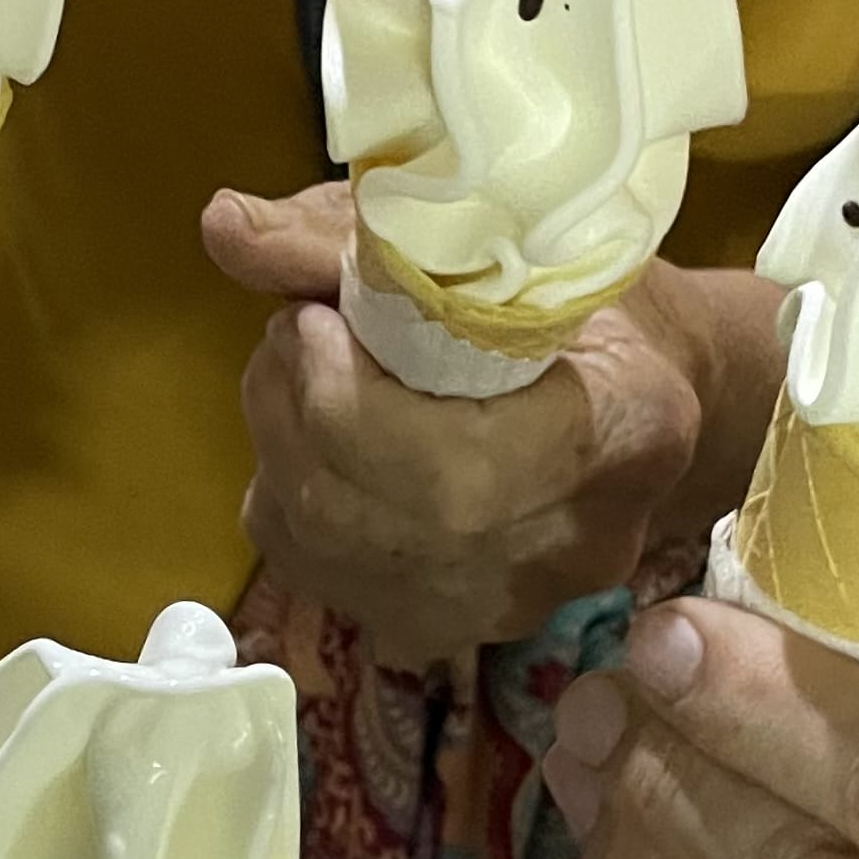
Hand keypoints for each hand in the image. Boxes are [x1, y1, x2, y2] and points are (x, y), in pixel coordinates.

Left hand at [204, 183, 763, 665]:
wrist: (633, 393)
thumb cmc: (573, 294)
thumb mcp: (486, 234)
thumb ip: (348, 234)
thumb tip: (225, 226)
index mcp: (627, 428)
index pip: (457, 473)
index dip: (348, 405)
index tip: (313, 319)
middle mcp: (578, 546)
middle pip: (378, 519)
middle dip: (294, 413)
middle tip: (291, 332)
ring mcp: (513, 607)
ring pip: (331, 551)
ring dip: (280, 448)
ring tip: (301, 376)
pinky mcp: (448, 632)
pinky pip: (318, 576)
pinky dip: (288, 499)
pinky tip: (319, 442)